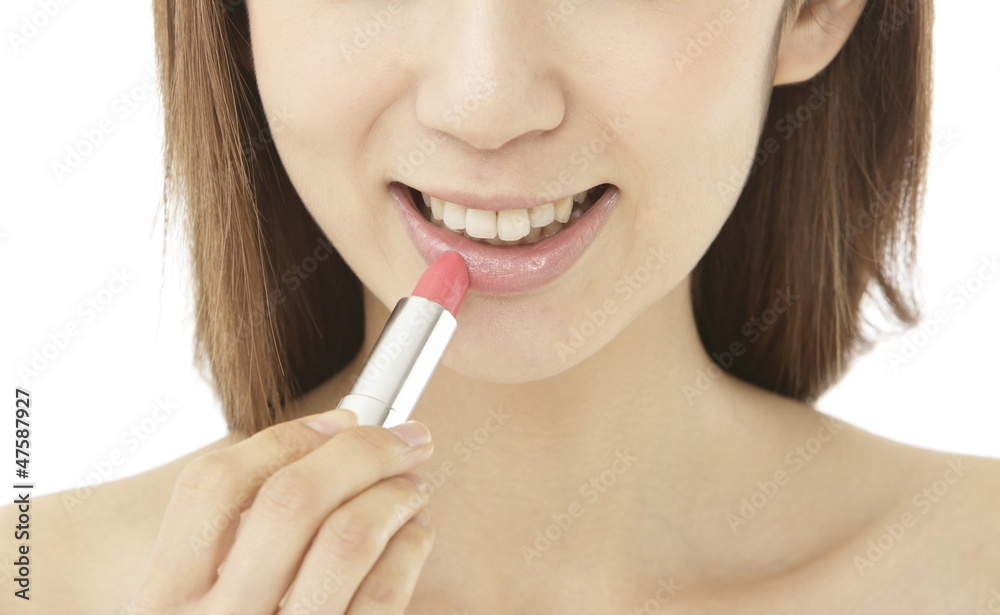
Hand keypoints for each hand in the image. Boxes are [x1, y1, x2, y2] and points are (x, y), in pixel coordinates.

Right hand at [129, 408, 435, 613]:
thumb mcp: (198, 601)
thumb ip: (236, 533)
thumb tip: (328, 438)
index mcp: (164, 599)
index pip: (212, 483)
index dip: (285, 436)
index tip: (339, 419)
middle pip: (291, 500)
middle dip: (361, 451)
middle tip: (404, 436)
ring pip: (347, 540)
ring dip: (394, 494)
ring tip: (412, 482)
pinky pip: (384, 597)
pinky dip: (409, 547)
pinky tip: (414, 532)